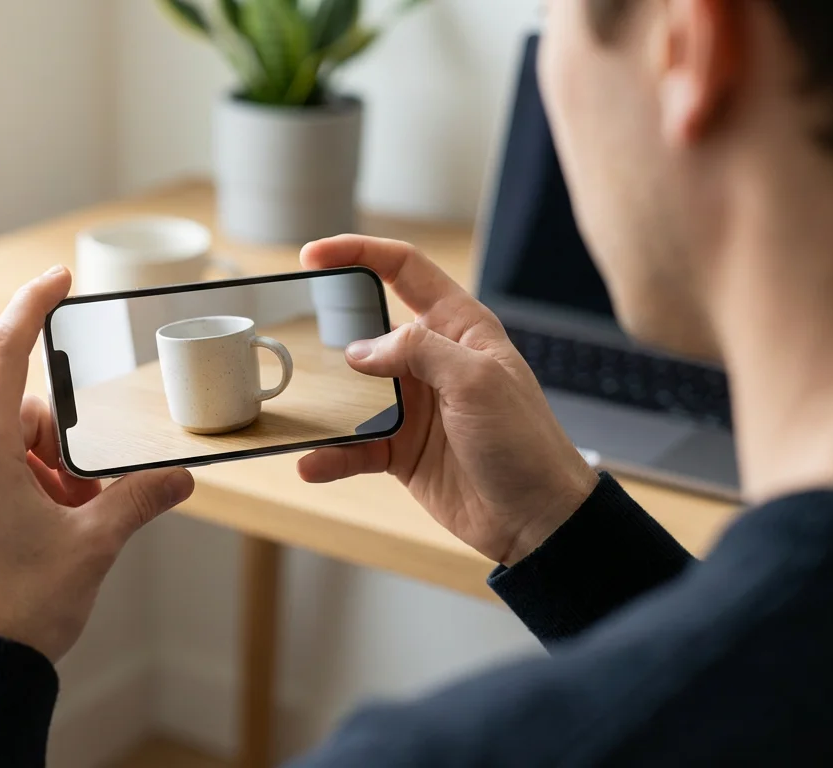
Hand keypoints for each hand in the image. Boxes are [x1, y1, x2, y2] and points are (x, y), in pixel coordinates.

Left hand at [0, 265, 194, 660]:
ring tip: (54, 537)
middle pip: (13, 422)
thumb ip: (138, 499)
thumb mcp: (93, 547)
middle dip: (56, 452)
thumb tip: (176, 479)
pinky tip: (18, 553)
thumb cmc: (20, 613)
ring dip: (30, 482)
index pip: (3, 353)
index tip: (54, 280)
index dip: (31, 306)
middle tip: (82, 504)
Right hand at [298, 236, 597, 565]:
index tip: (315, 254)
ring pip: (354, 391)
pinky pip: (355, 446)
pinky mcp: (402, 450)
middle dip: (330, 330)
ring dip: (328, 402)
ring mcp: (415, 406)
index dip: (360, 253)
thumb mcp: (477, 381)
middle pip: (368, 329)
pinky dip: (332, 454)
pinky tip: (313, 462)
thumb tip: (360, 349)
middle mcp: (433, 361)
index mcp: (459, 328)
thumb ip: (419, 351)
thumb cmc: (525, 443)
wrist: (537, 520)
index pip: (404, 271)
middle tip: (295, 337)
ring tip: (300, 408)